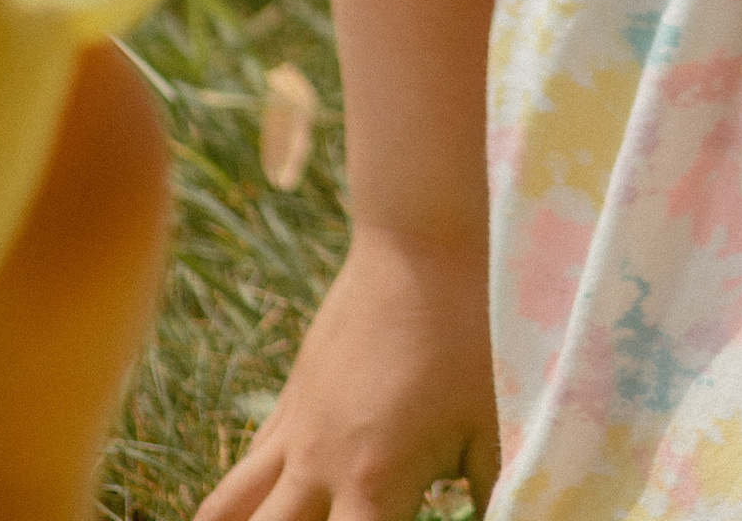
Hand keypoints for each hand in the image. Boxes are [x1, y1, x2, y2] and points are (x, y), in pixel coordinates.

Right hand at [192, 225, 498, 520]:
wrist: (418, 248)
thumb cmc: (468, 335)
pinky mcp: (289, 403)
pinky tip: (246, 513)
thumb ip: (490, 491)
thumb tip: (514, 518)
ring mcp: (295, 433)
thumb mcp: (489, 423)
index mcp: (374, 483)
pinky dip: (238, 502)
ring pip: (226, 511)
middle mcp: (320, 467)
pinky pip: (247, 468)